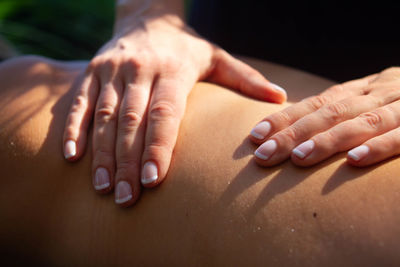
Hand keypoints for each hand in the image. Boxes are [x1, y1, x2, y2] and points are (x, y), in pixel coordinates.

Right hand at [63, 15, 285, 206]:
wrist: (147, 16)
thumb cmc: (185, 46)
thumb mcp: (216, 56)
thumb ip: (245, 78)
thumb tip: (281, 99)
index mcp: (172, 69)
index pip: (164, 113)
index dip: (158, 147)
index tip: (153, 181)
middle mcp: (139, 69)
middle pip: (132, 122)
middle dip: (128, 162)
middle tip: (128, 199)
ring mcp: (111, 70)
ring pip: (104, 116)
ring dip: (102, 154)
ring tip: (104, 188)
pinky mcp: (91, 71)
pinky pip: (79, 102)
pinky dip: (74, 128)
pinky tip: (72, 156)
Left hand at [250, 67, 399, 166]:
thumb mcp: (370, 102)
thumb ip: (341, 113)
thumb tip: (298, 132)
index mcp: (360, 90)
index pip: (314, 103)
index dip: (283, 118)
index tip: (254, 136)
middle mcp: (376, 94)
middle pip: (328, 112)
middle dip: (292, 133)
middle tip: (262, 154)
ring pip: (361, 121)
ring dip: (327, 140)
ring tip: (298, 158)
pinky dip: (379, 147)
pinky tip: (354, 161)